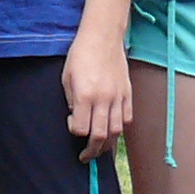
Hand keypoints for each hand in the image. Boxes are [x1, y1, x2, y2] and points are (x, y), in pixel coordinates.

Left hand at [62, 20, 131, 158]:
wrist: (102, 37)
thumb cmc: (80, 55)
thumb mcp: (67, 77)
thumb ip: (71, 100)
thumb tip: (77, 117)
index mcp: (85, 95)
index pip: (81, 129)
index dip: (75, 131)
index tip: (72, 124)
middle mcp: (103, 99)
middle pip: (100, 136)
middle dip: (92, 151)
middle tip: (85, 156)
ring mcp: (118, 97)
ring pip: (116, 132)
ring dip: (108, 144)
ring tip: (100, 148)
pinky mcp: (127, 93)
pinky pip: (127, 118)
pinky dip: (120, 128)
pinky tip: (113, 129)